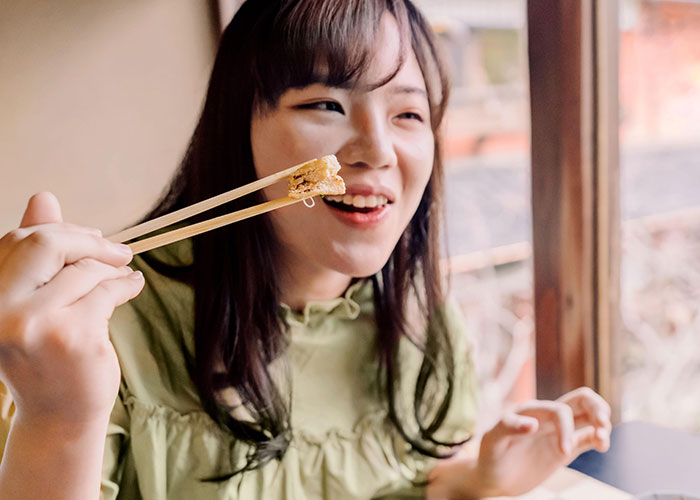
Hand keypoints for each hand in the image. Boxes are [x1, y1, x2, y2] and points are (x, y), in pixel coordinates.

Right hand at [0, 193, 143, 426]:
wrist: (57, 414)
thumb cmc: (44, 353)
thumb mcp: (33, 301)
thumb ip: (36, 253)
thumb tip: (44, 196)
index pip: (18, 241)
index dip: (60, 233)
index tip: (91, 237)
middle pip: (46, 244)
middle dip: (88, 240)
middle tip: (118, 249)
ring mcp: (32, 323)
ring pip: (84, 269)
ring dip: (112, 269)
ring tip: (126, 274)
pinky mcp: (71, 334)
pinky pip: (106, 290)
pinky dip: (125, 285)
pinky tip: (133, 285)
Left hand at [475, 387, 610, 496]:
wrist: (493, 477)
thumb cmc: (489, 455)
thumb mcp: (492, 441)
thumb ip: (508, 427)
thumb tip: (534, 424)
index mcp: (532, 410)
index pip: (559, 410)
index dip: (566, 428)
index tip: (564, 451)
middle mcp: (547, 417)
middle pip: (581, 400)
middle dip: (597, 407)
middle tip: (603, 424)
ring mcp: (558, 432)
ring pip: (588, 418)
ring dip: (602, 423)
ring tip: (602, 440)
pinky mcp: (564, 449)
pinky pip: (586, 439)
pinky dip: (598, 439)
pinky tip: (601, 445)